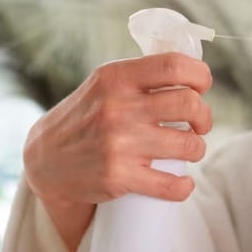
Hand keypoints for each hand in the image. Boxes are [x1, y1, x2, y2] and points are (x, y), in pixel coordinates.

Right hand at [22, 54, 212, 250]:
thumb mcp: (103, 84)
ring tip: (190, 150)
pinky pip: (172, 185)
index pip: (175, 65)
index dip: (200, 76)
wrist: (46, 161)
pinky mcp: (119, 177)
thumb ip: (140, 76)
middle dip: (204, 117)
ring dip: (197, 149)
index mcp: (116, 78)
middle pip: (190, 104)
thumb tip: (191, 73)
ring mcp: (119, 143)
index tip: (201, 88)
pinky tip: (182, 183)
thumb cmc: (86, 118)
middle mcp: (118, 107)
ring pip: (189, 145)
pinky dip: (184, 187)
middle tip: (200, 125)